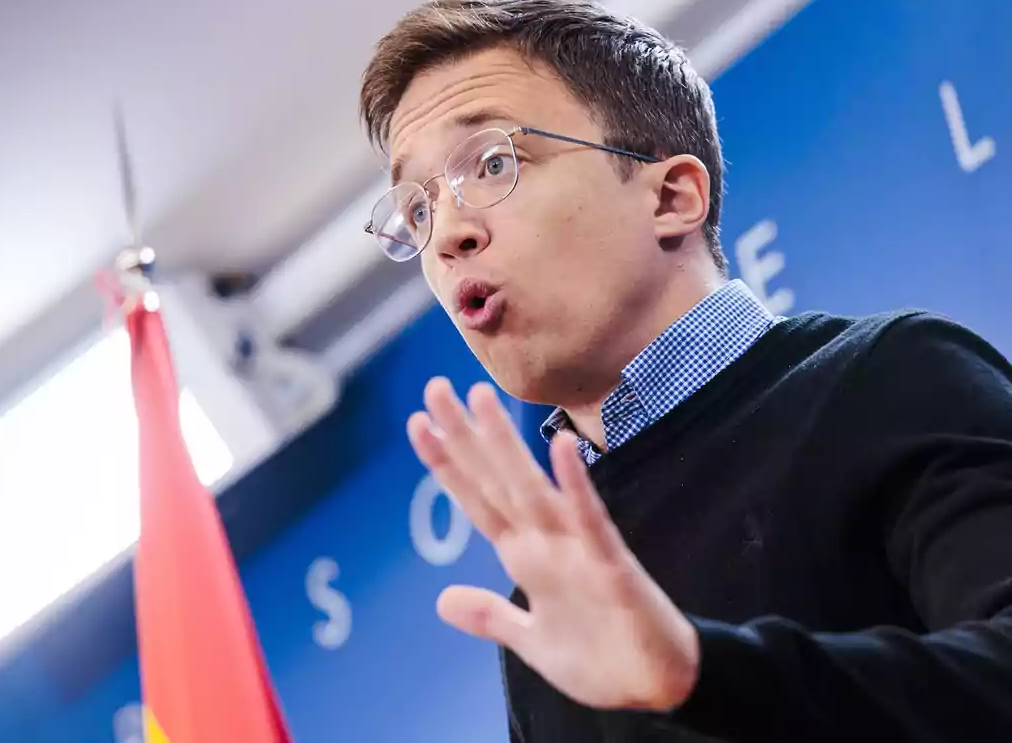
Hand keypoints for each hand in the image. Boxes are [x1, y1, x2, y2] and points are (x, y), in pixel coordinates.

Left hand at [407, 377, 699, 711]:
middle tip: (435, 388)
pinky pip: (591, 520)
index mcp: (527, 558)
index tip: (416, 425)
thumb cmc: (603, 660)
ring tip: (481, 398)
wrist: (660, 688)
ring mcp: (579, 549)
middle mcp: (547, 543)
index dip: (447, 464)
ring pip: (532, 487)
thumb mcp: (532, 643)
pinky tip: (562, 448)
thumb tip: (442, 599)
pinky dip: (575, 485)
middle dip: (465, 436)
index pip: (477, 501)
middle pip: (496, 480)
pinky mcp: (612, 565)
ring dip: (506, 444)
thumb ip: (491, 616)